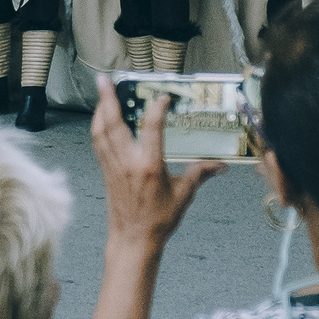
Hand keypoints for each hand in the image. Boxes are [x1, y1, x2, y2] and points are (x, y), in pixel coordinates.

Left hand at [91, 75, 225, 252]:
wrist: (134, 238)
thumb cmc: (159, 219)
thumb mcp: (184, 194)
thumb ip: (200, 174)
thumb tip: (220, 166)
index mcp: (149, 166)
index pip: (152, 128)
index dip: (157, 108)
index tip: (163, 97)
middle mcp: (127, 162)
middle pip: (113, 123)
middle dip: (108, 99)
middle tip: (104, 79)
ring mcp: (113, 165)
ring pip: (101, 131)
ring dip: (100, 109)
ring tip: (102, 92)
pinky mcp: (105, 171)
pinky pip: (98, 143)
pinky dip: (98, 127)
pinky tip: (100, 119)